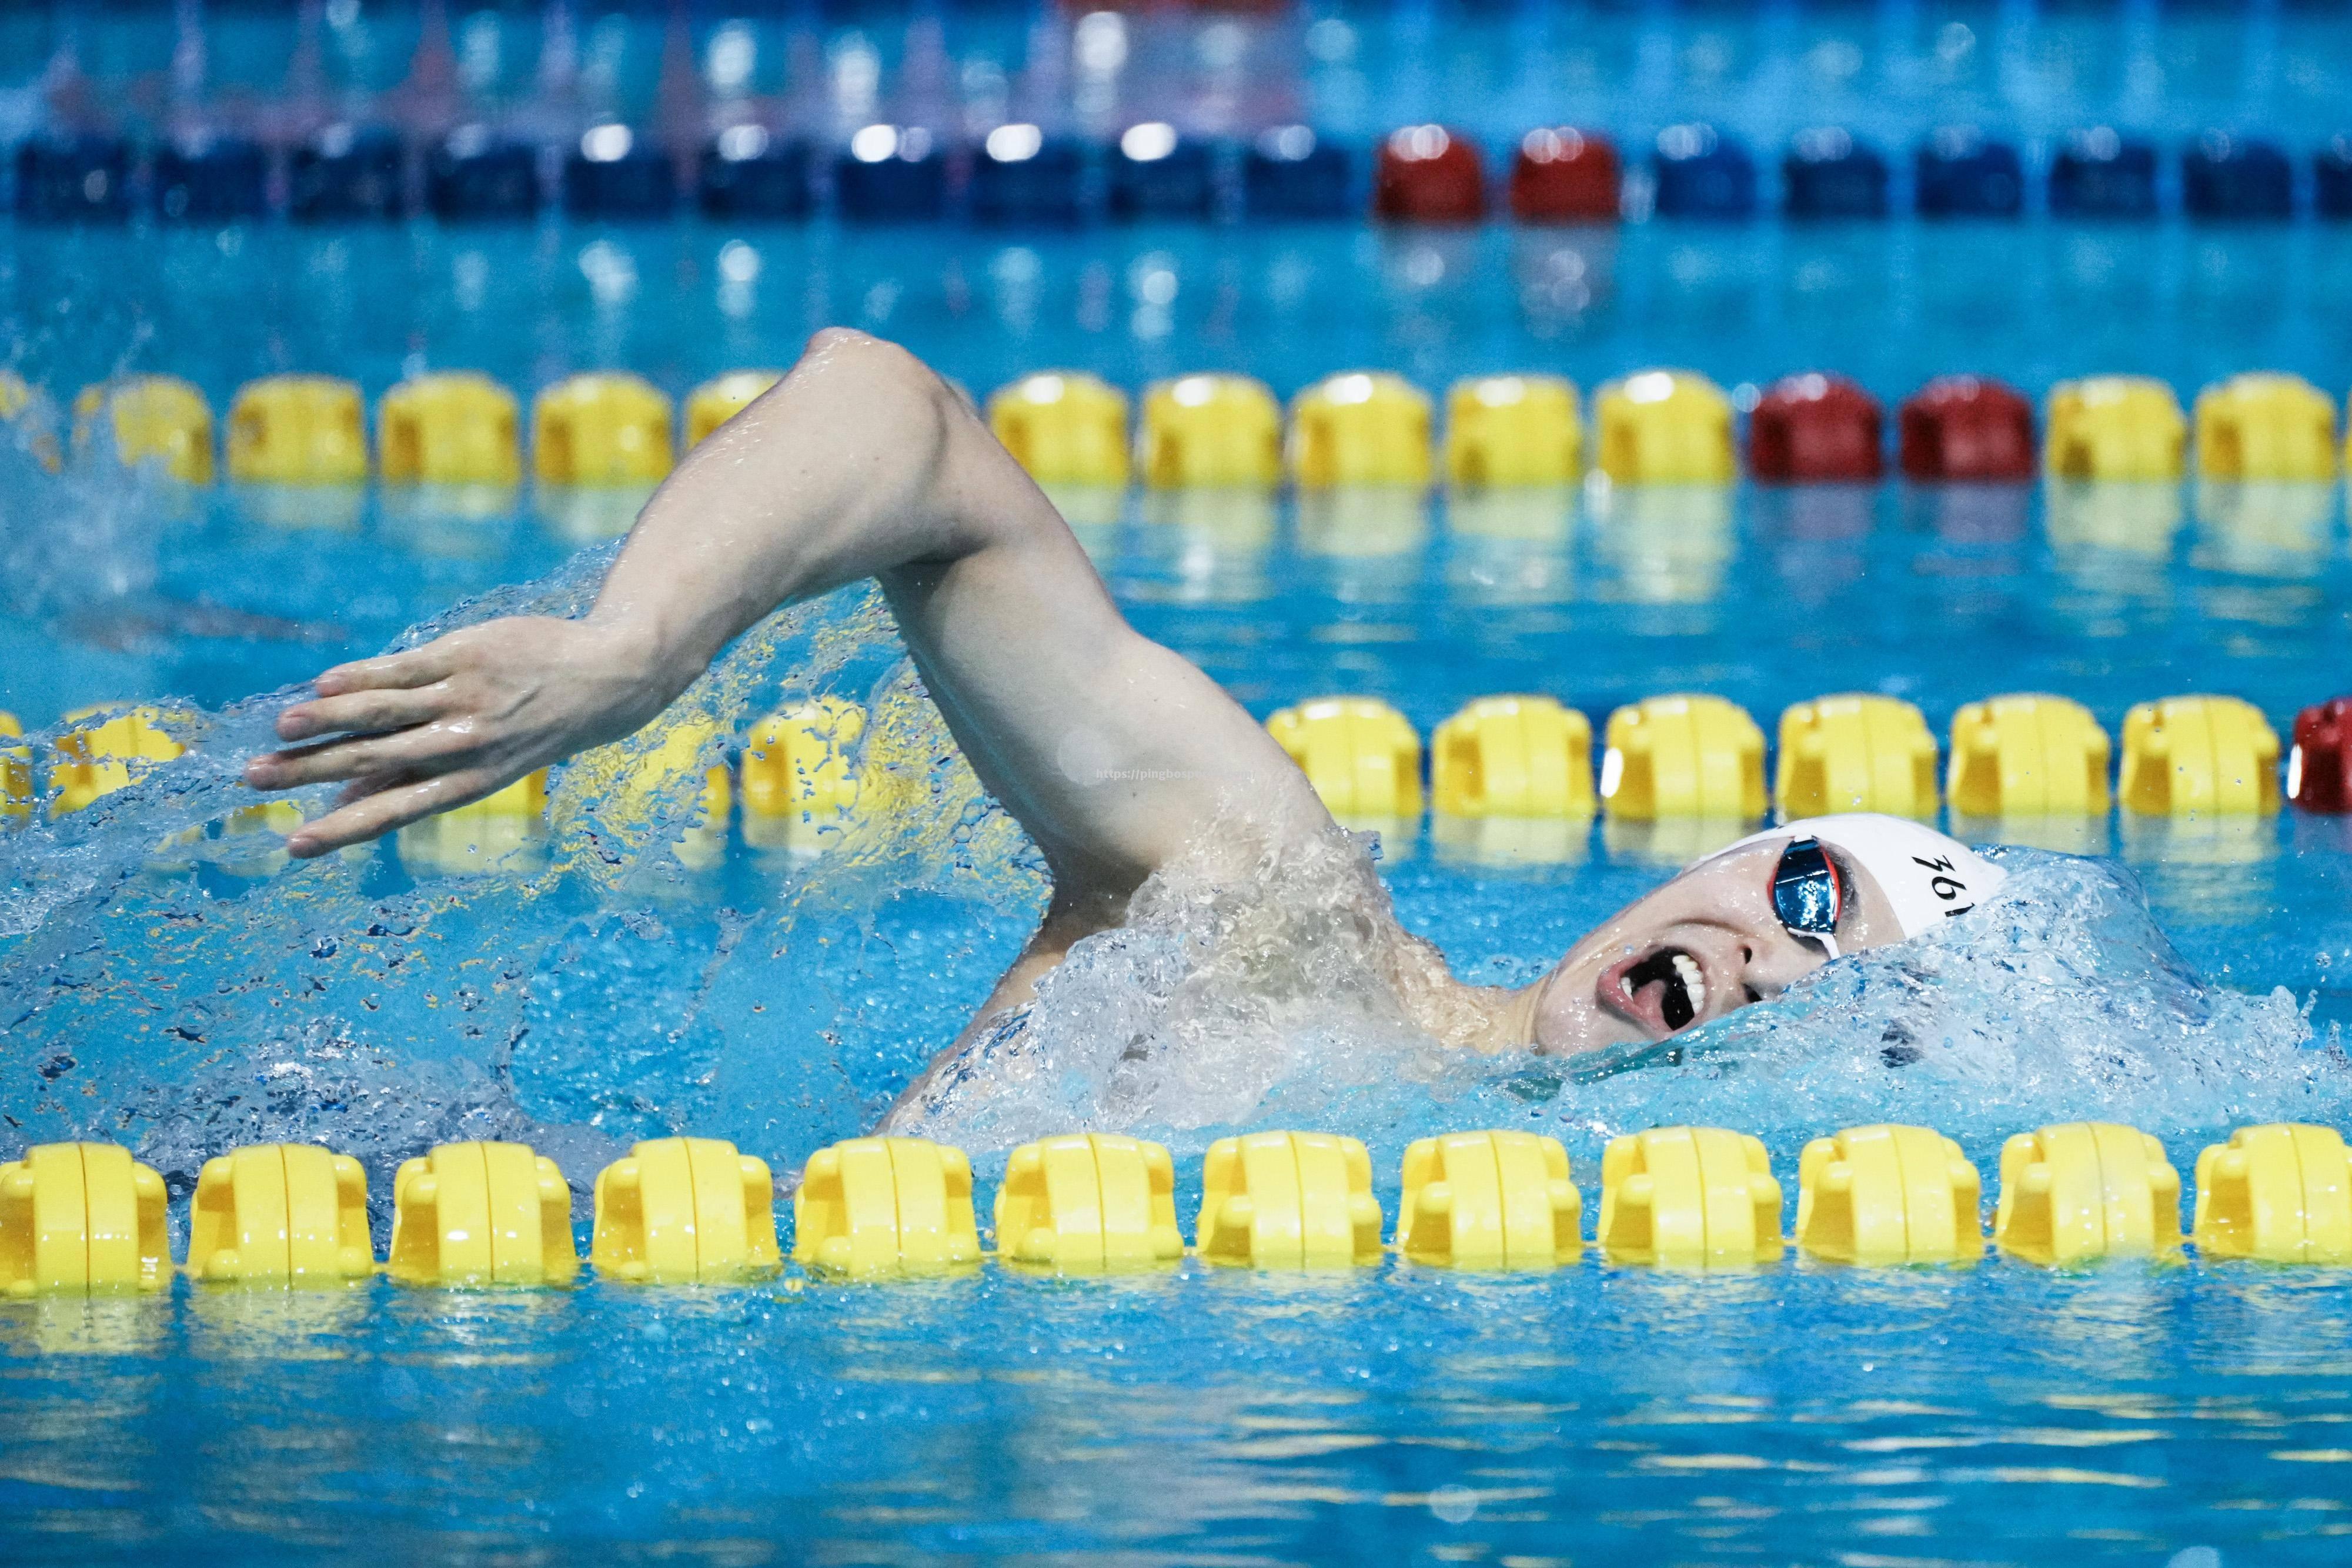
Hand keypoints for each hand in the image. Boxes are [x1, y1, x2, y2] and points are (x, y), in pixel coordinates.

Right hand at [245, 615, 673, 857]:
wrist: (605, 679)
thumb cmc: (533, 726)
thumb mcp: (486, 766)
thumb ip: (417, 779)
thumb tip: (349, 803)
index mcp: (467, 782)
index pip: (393, 811)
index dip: (343, 830)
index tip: (294, 847)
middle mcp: (463, 745)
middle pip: (373, 761)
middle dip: (311, 772)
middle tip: (254, 779)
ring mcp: (464, 699)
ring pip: (382, 712)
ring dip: (327, 720)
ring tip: (280, 729)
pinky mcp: (465, 656)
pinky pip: (403, 668)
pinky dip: (361, 677)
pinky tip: (323, 684)